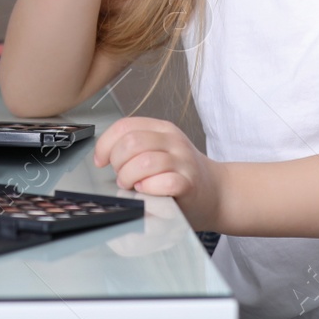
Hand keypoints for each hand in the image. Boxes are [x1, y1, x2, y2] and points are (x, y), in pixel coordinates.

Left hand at [93, 116, 220, 227]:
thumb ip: (136, 147)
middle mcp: (173, 141)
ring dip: (129, 177)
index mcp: (162, 129)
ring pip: (143, 162)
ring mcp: (183, 161)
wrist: (217, 192)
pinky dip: (149, 188)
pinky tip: (147, 191)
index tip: (101, 161)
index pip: (124, 126)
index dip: (105, 144)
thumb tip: (104, 156)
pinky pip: (163, 182)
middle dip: (118, 163)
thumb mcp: (160, 150)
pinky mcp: (189, 183)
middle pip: (131, 143)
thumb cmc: (182, 174)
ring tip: (131, 186)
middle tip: (121, 176)